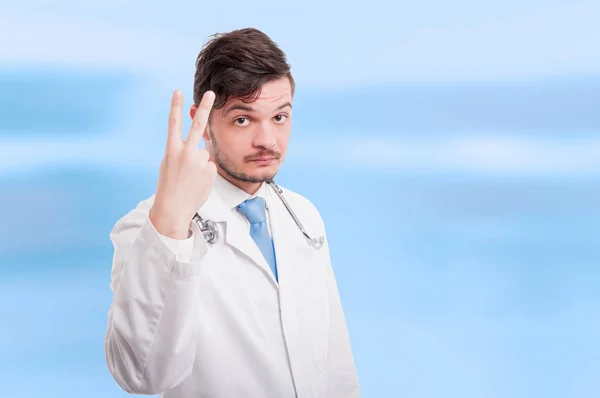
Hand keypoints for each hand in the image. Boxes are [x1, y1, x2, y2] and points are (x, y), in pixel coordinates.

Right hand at [149, 90, 216, 239]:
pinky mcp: (210, 170)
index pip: (173, 123)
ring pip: (204, 154)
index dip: (175, 106)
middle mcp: (186, 152)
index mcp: (171, 150)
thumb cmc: (169, 186)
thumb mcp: (169, 163)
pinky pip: (210, 165)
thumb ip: (181, 150)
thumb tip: (202, 146)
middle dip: (204, 107)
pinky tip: (197, 181)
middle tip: (210, 93)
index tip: (178, 91)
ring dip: (199, 163)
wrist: (174, 208)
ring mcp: (199, 161)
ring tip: (190, 177)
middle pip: (198, 125)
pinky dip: (205, 172)